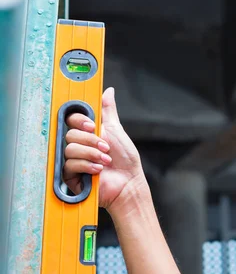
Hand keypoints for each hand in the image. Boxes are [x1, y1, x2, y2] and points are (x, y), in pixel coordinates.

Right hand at [63, 87, 145, 209]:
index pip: (71, 119)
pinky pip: (69, 164)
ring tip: (105, 160)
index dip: (80, 121)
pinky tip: (98, 170)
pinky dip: (86, 165)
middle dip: (91, 141)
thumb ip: (108, 111)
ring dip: (91, 154)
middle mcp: (79, 145)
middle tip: (105, 147)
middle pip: (70, 134)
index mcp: (87, 133)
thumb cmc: (125, 159)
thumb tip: (108, 91)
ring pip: (70, 148)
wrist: (128, 182)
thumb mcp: (116, 130)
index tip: (92, 125)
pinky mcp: (70, 175)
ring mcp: (74, 159)